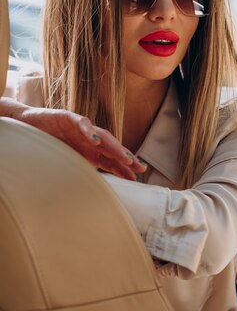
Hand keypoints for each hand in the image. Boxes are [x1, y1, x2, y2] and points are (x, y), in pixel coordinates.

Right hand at [20, 107, 146, 180]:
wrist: (24, 125)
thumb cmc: (46, 144)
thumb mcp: (65, 161)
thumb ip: (79, 171)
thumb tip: (89, 193)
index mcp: (88, 150)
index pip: (110, 159)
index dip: (123, 168)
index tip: (136, 178)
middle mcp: (88, 138)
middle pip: (111, 148)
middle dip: (126, 157)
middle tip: (138, 167)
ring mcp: (79, 127)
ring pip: (102, 135)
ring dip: (114, 146)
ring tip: (124, 157)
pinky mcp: (67, 117)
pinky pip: (80, 123)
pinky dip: (88, 130)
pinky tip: (95, 140)